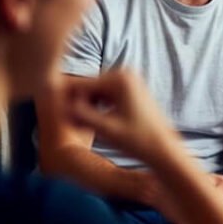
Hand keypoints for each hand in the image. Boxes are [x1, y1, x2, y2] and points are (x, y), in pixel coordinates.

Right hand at [57, 69, 179, 167]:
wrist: (164, 149)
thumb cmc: (139, 141)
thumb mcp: (105, 129)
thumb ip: (80, 114)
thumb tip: (58, 103)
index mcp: (120, 78)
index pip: (79, 85)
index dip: (65, 102)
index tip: (59, 118)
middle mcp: (125, 73)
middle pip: (86, 87)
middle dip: (76, 104)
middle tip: (71, 125)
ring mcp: (129, 81)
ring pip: (93, 92)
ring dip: (85, 107)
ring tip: (80, 127)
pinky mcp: (130, 90)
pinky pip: (104, 95)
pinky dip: (96, 108)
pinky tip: (92, 124)